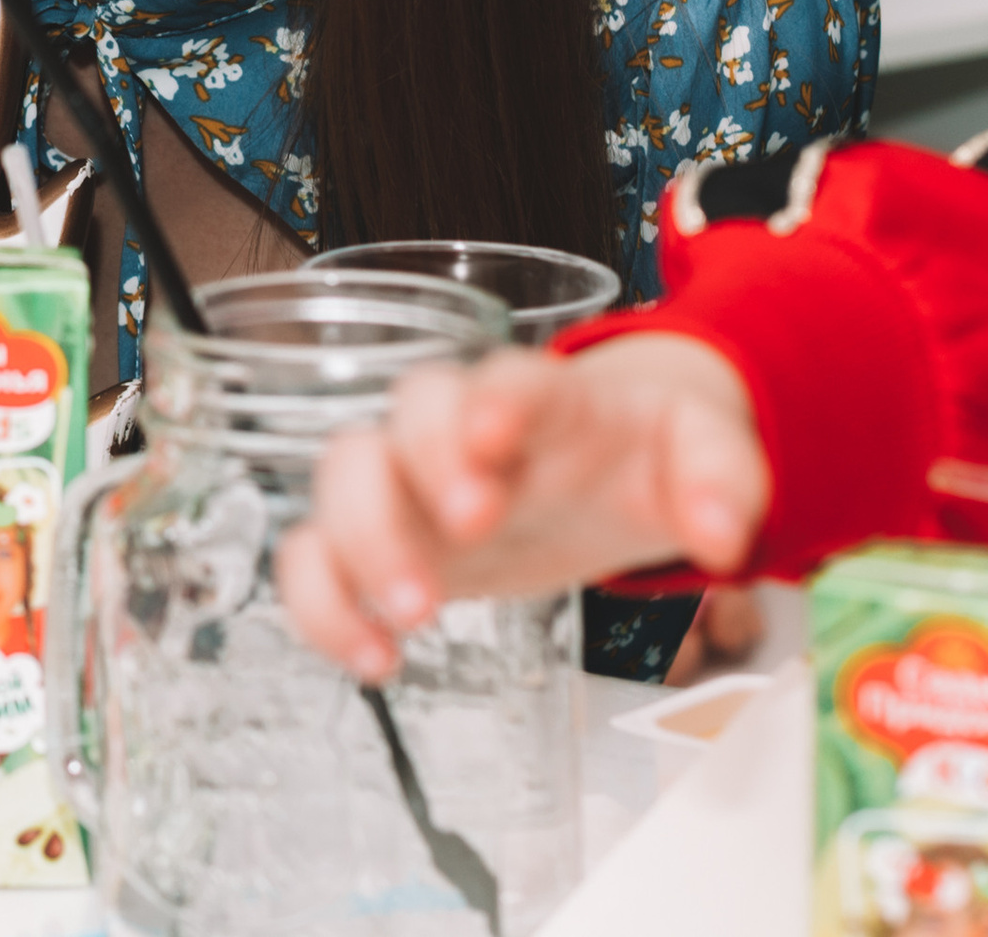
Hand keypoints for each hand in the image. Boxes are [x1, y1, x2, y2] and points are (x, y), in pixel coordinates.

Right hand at [275, 333, 769, 681]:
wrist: (598, 465)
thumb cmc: (637, 454)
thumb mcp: (704, 451)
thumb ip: (723, 477)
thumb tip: (720, 534)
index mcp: (541, 399)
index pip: (507, 378)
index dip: (492, 399)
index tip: (496, 437)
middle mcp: (458, 426)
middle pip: (407, 414)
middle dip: (424, 470)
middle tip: (470, 535)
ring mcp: (408, 479)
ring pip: (343, 474)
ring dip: (363, 541)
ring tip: (414, 618)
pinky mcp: (381, 539)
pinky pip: (313, 555)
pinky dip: (322, 604)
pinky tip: (373, 659)